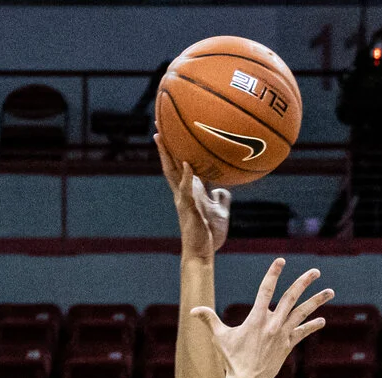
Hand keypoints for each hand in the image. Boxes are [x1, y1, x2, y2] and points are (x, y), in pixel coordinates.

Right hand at [157, 133, 231, 255]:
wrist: (203, 252)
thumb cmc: (210, 233)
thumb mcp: (220, 210)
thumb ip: (220, 196)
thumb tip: (223, 187)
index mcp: (189, 190)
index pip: (179, 163)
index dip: (174, 147)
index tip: (170, 129)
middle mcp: (182, 191)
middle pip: (170, 161)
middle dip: (164, 142)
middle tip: (158, 122)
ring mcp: (183, 199)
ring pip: (172, 171)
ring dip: (167, 153)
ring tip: (161, 135)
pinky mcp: (188, 208)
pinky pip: (186, 189)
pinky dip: (186, 176)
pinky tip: (187, 163)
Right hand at [193, 258, 329, 377]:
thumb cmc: (232, 360)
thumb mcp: (219, 338)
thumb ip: (208, 320)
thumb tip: (193, 311)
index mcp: (256, 318)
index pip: (266, 290)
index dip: (273, 274)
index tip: (281, 261)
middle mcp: (273, 324)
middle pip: (291, 298)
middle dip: (304, 283)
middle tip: (316, 271)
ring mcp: (283, 334)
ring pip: (302, 313)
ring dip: (317, 301)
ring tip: (330, 291)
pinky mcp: (288, 345)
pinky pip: (302, 333)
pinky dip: (311, 326)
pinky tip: (322, 320)